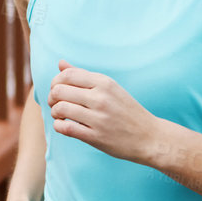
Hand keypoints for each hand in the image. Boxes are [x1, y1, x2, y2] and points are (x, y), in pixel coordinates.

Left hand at [46, 58, 162, 164]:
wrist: (149, 137)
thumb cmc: (126, 111)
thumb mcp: (109, 88)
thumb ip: (83, 75)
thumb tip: (60, 63)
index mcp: (104, 83)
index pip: (67, 75)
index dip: (55, 82)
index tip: (58, 90)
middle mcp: (101, 98)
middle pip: (59, 91)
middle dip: (52, 97)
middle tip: (55, 104)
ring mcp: (98, 118)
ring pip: (60, 109)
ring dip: (55, 112)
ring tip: (60, 115)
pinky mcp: (96, 137)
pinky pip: (65, 128)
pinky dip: (59, 126)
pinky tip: (64, 125)